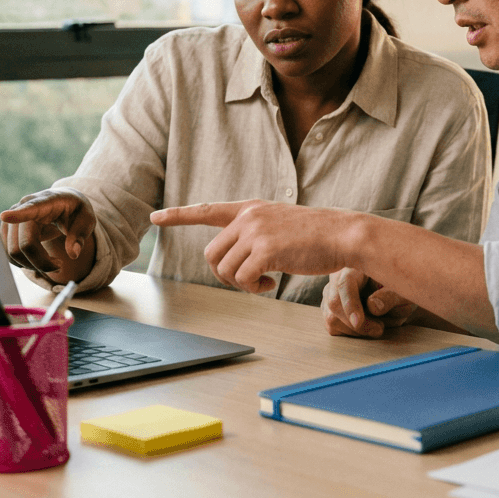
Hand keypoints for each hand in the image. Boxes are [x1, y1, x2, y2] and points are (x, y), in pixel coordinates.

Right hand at [0, 187, 97, 284]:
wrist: (63, 202)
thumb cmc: (75, 210)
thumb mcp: (87, 219)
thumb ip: (80, 235)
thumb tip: (73, 254)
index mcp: (46, 201)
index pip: (30, 208)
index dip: (17, 214)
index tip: (5, 216)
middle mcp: (23, 208)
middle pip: (24, 244)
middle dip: (41, 262)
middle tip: (60, 266)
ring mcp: (12, 219)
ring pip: (14, 252)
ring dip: (32, 265)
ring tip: (52, 263)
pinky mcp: (7, 230)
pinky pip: (9, 254)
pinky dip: (24, 263)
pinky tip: (40, 260)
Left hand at [150, 200, 358, 292]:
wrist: (342, 234)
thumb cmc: (317, 235)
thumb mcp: (280, 224)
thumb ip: (256, 233)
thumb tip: (237, 259)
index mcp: (250, 209)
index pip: (207, 210)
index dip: (179, 215)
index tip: (156, 217)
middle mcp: (249, 217)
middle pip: (212, 254)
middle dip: (226, 274)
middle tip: (251, 280)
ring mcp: (256, 232)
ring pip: (224, 269)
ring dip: (241, 284)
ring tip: (264, 281)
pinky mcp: (266, 250)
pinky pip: (243, 279)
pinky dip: (254, 288)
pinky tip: (271, 283)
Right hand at [321, 267, 417, 337]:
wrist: (396, 289)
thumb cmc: (399, 285)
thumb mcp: (402, 288)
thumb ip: (390, 296)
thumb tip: (373, 306)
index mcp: (355, 264)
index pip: (345, 283)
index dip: (350, 303)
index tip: (358, 322)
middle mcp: (337, 277)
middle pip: (334, 303)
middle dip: (358, 324)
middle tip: (380, 329)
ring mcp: (331, 293)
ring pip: (332, 319)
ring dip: (357, 330)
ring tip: (380, 325)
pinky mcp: (330, 309)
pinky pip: (333, 327)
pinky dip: (352, 333)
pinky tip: (369, 327)